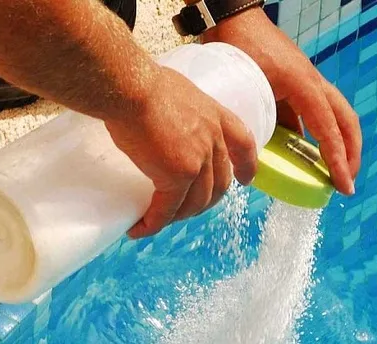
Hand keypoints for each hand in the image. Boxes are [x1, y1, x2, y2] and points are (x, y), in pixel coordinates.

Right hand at [106, 66, 257, 238]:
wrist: (129, 87)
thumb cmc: (140, 82)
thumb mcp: (176, 91)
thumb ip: (182, 111)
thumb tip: (164, 120)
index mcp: (215, 117)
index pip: (244, 144)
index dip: (246, 166)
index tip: (245, 181)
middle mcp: (213, 141)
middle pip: (219, 185)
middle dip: (204, 203)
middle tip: (185, 210)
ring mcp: (198, 161)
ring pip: (196, 203)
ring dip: (179, 216)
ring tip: (159, 219)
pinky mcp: (177, 176)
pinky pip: (167, 209)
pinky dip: (154, 223)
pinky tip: (141, 228)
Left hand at [202, 8, 360, 194]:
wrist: (235, 18)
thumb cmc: (238, 48)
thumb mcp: (246, 88)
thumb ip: (253, 121)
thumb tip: (254, 160)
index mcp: (304, 85)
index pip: (329, 129)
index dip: (337, 161)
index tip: (344, 186)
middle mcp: (314, 83)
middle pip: (347, 122)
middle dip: (351, 155)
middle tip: (347, 184)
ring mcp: (310, 83)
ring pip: (338, 117)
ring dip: (342, 145)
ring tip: (337, 173)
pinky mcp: (301, 86)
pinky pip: (320, 114)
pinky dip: (322, 136)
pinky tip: (312, 157)